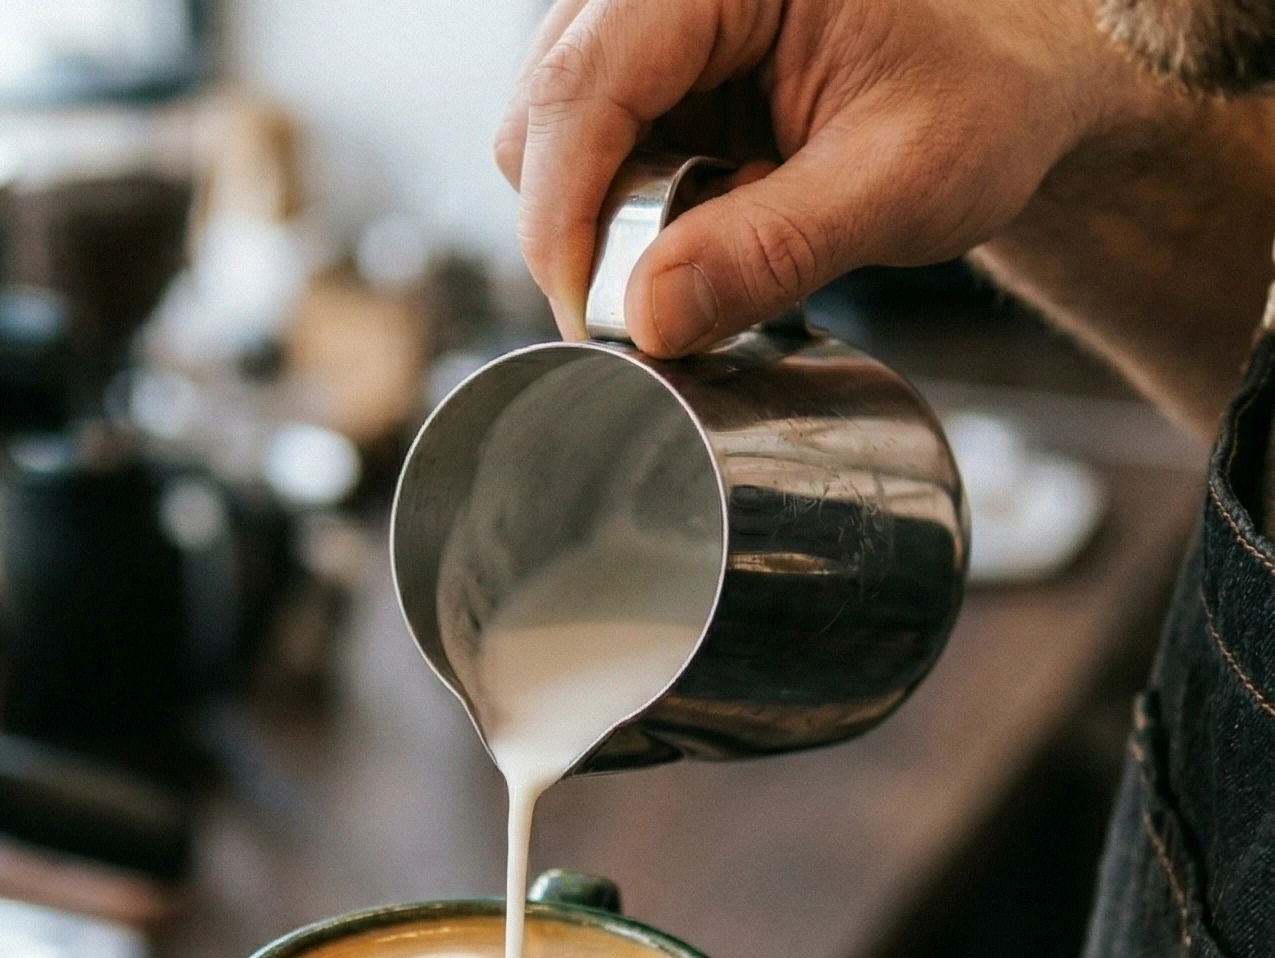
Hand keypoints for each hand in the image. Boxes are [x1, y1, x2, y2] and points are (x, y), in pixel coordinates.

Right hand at [493, 0, 1156, 351]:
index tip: (590, 321)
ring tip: (715, 238)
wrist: (1018, 75)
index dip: (564, 218)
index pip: (585, 86)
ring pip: (549, 136)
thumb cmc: (984, 97)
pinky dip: (626, 210)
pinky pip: (588, 150)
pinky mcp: (649, 62)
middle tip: (663, 305)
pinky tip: (703, 215)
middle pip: (545, 111)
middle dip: (582, 230)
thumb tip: (646, 319)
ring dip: (604, 221)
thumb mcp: (899, 183)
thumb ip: (771, 251)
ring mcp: (649, 12)